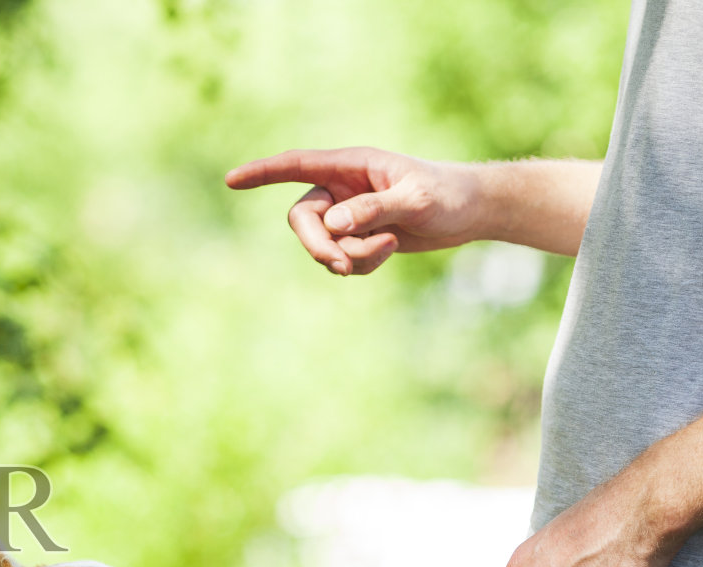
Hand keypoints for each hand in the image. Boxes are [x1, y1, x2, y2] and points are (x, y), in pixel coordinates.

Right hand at [225, 147, 485, 275]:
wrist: (470, 211)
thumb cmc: (447, 194)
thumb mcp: (415, 200)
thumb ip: (373, 209)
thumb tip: (333, 224)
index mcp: (350, 165)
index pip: (296, 166)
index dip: (262, 173)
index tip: (232, 180)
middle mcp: (342, 188)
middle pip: (303, 220)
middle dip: (318, 245)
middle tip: (340, 265)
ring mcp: (347, 215)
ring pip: (323, 245)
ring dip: (350, 255)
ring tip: (388, 247)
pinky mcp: (357, 238)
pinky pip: (341, 259)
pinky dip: (361, 263)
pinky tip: (389, 250)